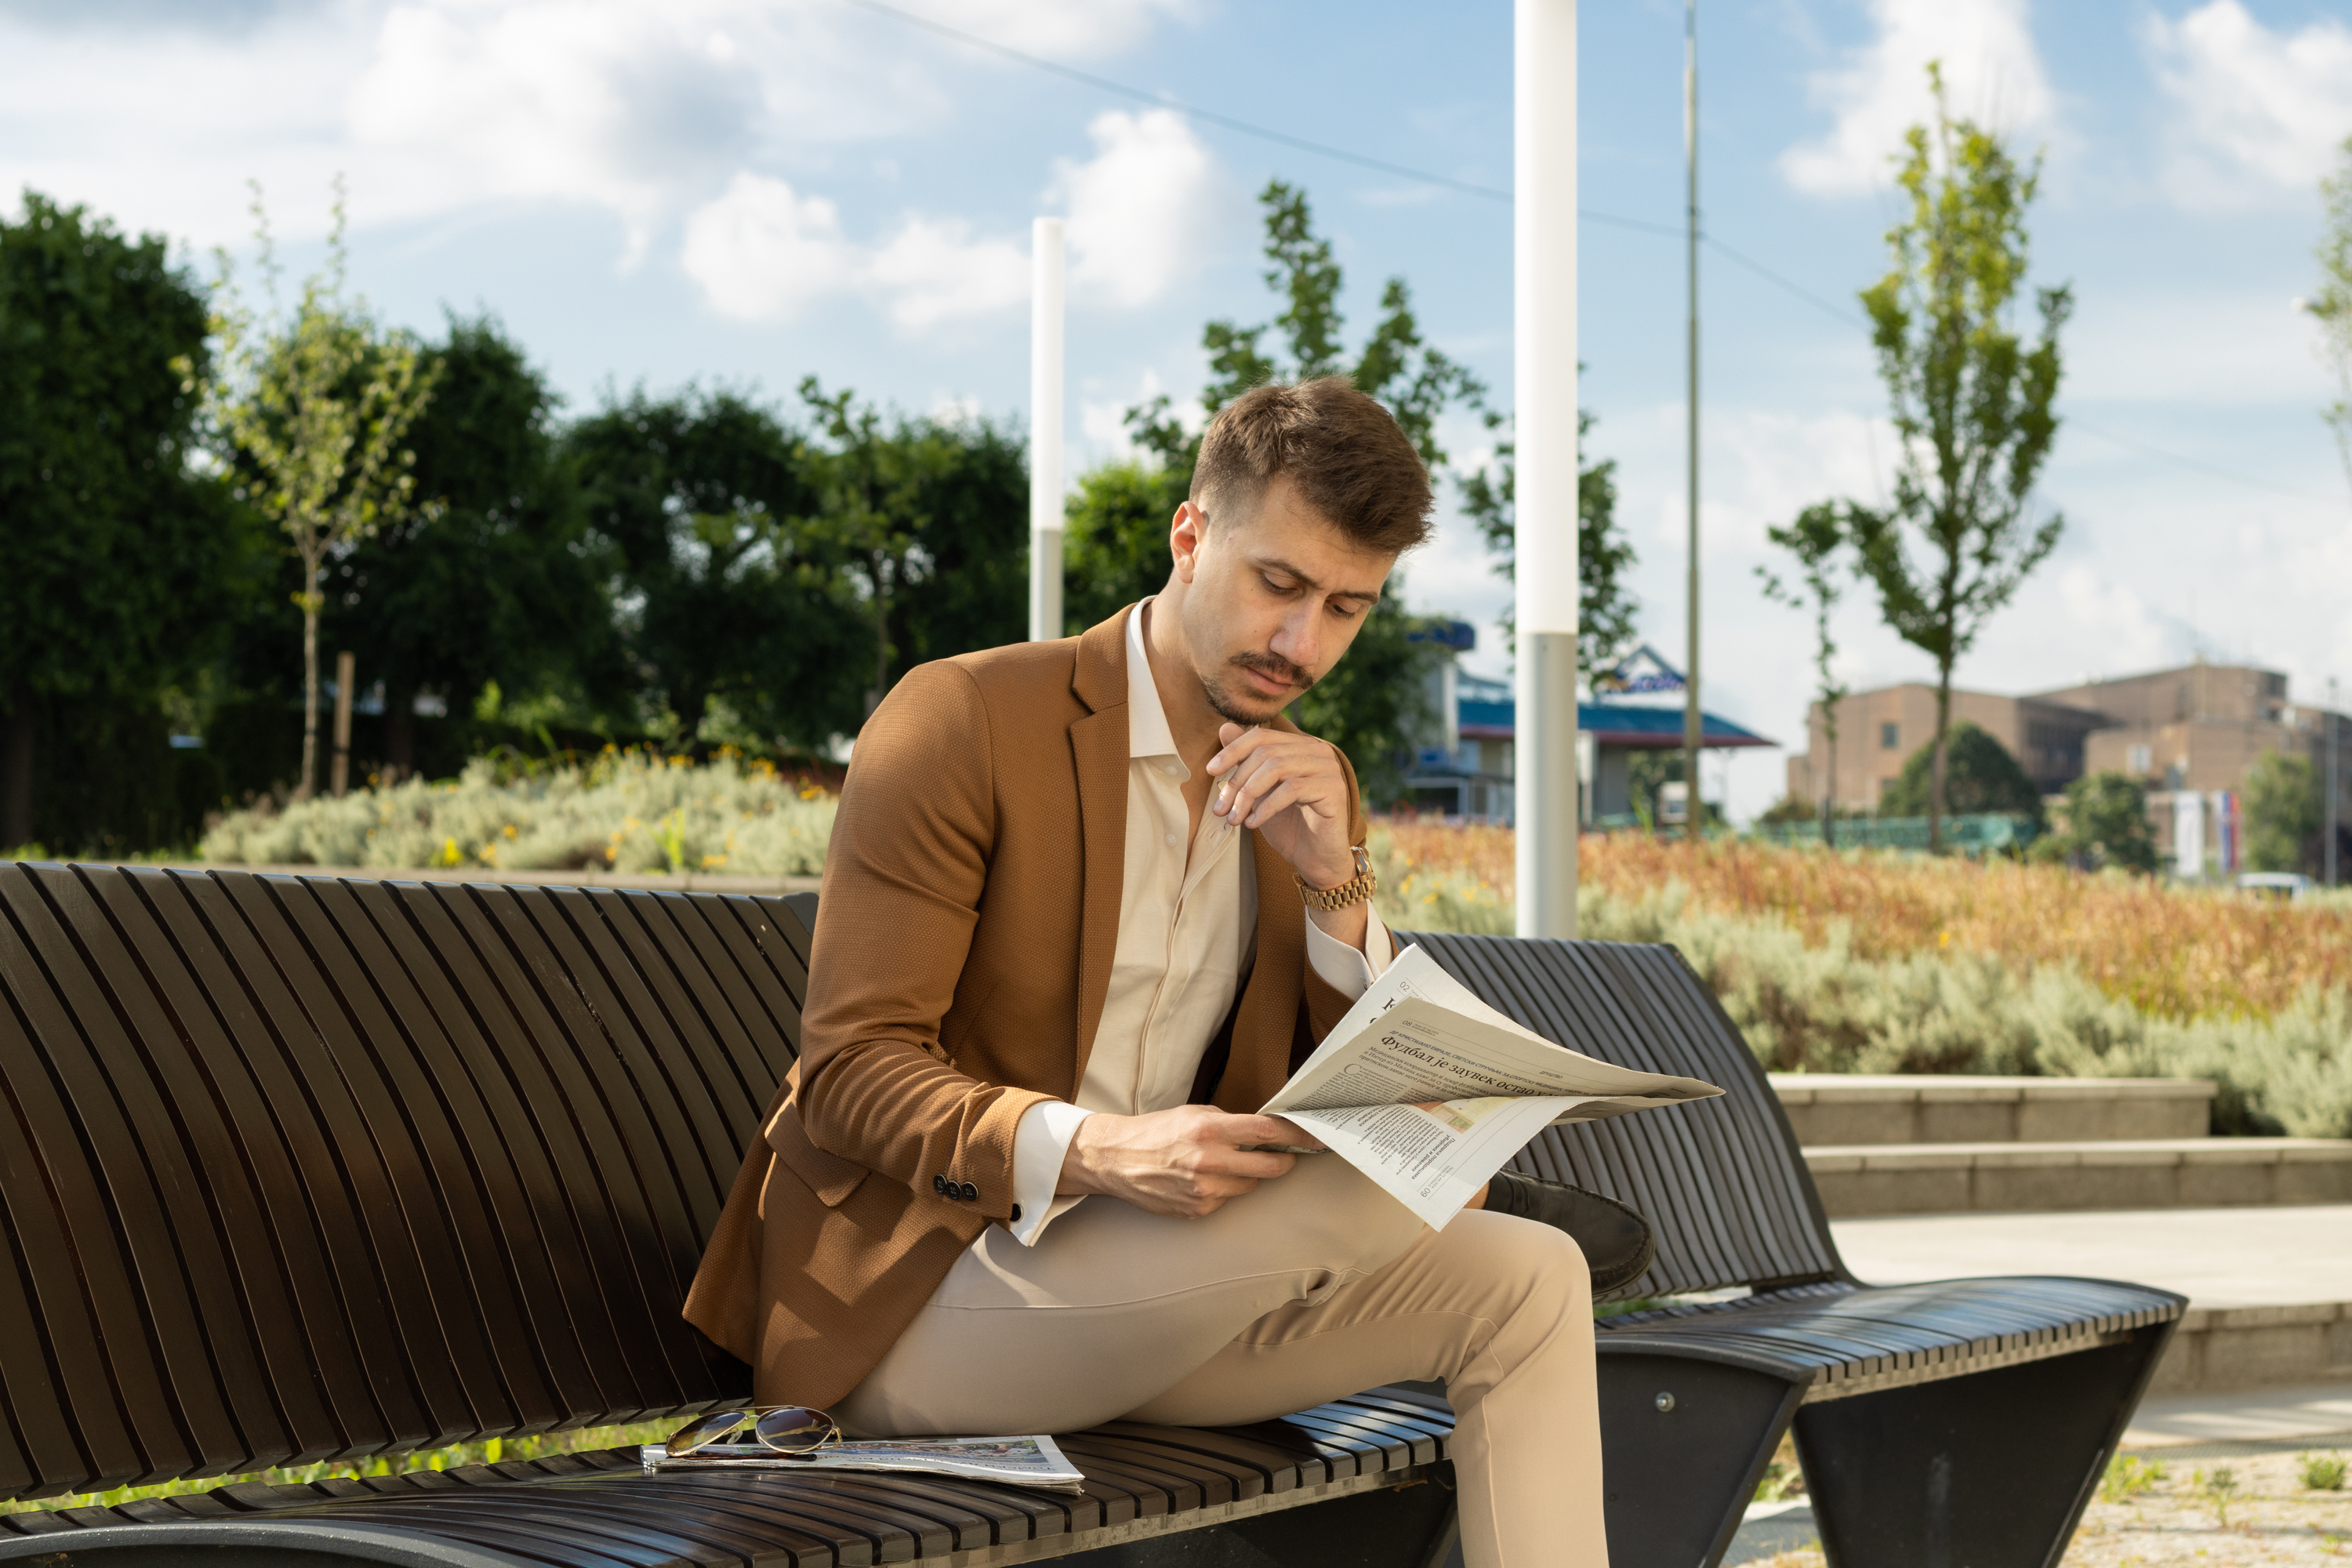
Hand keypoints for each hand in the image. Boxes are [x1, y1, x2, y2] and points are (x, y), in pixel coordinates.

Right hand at [1059, 1106, 1325, 1218]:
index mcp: (1209, 1131)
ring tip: (1228, 1164)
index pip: (1268, 1134)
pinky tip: (1206, 1179)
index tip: (1316, 1137)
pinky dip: (1226, 1190)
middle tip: (1288, 1156)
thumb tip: (1269, 1131)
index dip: (1298, 1136)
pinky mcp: (1197, 1210)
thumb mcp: (1194, 1115)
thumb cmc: (1157, 1131)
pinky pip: (1228, 1201)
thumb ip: (1231, 1123)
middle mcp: (1209, 1162)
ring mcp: (1204, 1190)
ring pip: (1250, 1187)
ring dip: (1249, 1176)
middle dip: (1283, 1162)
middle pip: (1269, 1167)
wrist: (1116, 1159)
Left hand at [1204, 723, 1354, 888]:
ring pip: (1277, 768)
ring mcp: (1328, 767)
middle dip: (1237, 782)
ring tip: (1234, 819)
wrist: (1315, 860)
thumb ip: (1245, 761)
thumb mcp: (1258, 792)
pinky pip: (1292, 789)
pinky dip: (1266, 807)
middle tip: (1220, 809)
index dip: (1233, 751)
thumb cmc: (1288, 826)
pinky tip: (1254, 823)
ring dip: (1247, 795)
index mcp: (1300, 746)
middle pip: (1266, 753)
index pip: (1261, 736)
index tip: (1211, 771)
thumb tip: (1224, 727)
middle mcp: (1317, 750)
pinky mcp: (1334, 788)